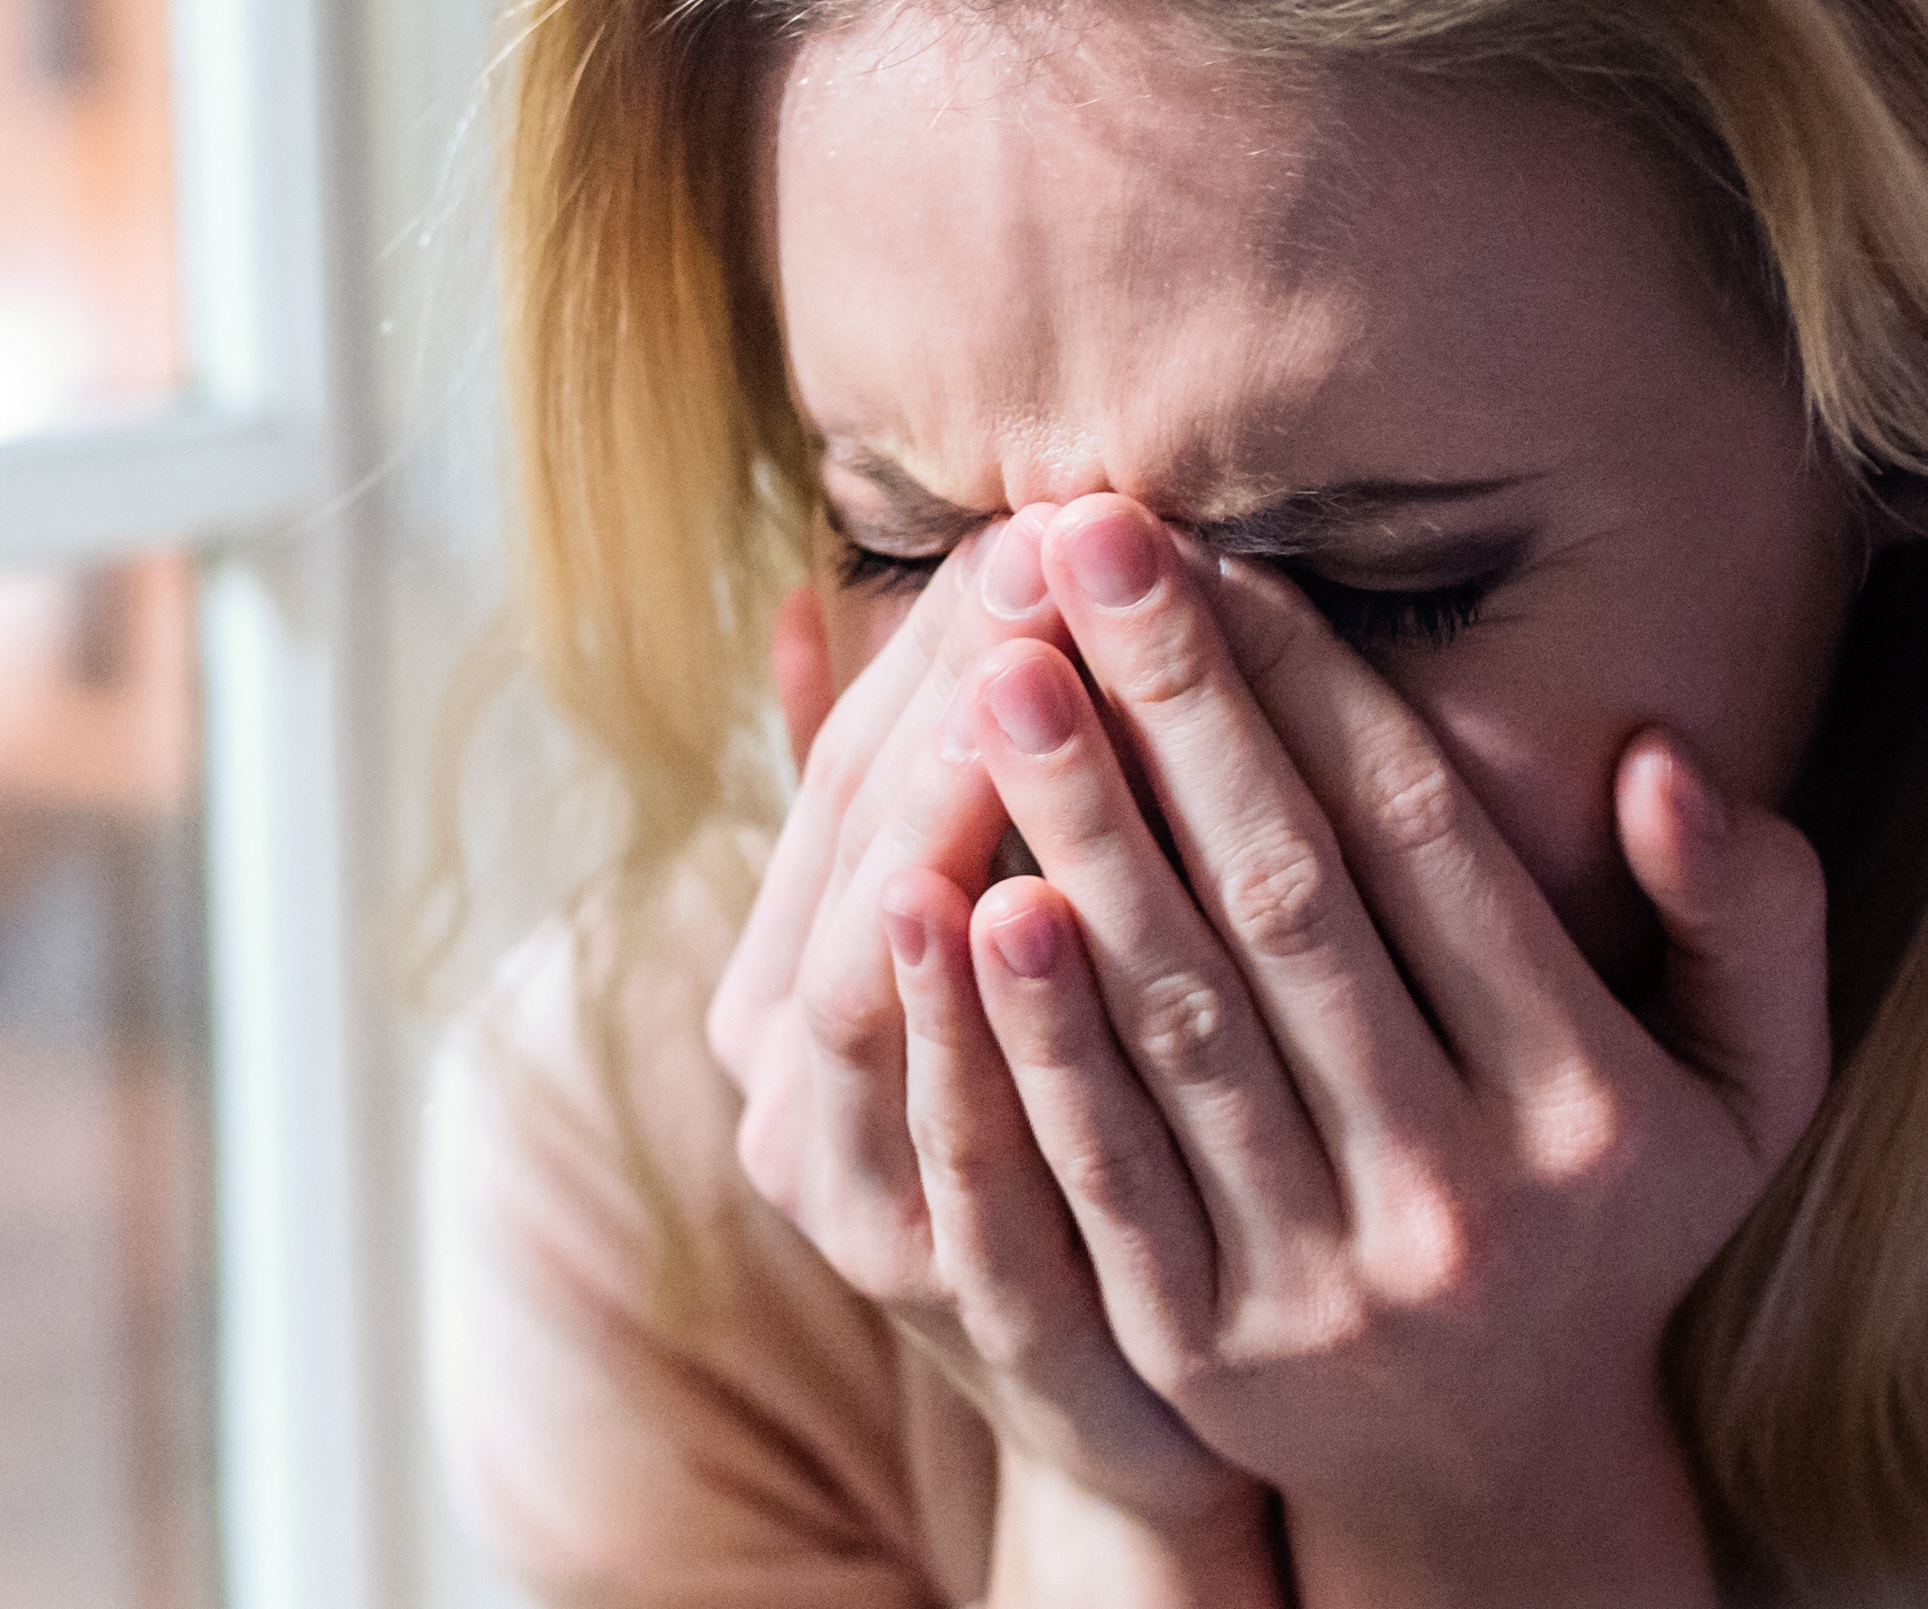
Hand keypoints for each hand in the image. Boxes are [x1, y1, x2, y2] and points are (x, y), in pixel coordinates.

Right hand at [708, 516, 1274, 1587]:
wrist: (1143, 1413)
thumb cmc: (1079, 1132)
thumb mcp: (988, 957)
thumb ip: (901, 803)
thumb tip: (802, 596)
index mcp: (784, 987)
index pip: (846, 771)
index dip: (937, 639)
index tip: (1040, 514)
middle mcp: (789, 1091)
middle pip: (859, 856)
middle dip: (953, 694)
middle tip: (1051, 546)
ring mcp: (861, 1200)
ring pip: (878, 984)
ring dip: (943, 816)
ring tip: (1012, 673)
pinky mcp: (959, 1304)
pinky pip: (952, 1143)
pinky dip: (968, 1028)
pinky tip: (1008, 906)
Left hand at [949, 495, 1827, 1606]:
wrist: (1492, 1466)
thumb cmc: (1611, 1214)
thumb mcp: (1751, 1083)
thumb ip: (1753, 917)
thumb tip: (1663, 759)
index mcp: (1592, 1106)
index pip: (1424, 848)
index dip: (1311, 690)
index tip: (1214, 552)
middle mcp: (1460, 1195)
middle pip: (1286, 908)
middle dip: (1172, 713)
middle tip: (1073, 544)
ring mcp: (1320, 1279)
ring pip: (1179, 1023)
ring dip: (1079, 833)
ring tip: (997, 671)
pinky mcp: (1194, 1347)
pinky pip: (1095, 1164)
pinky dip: (1026, 1032)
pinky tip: (955, 898)